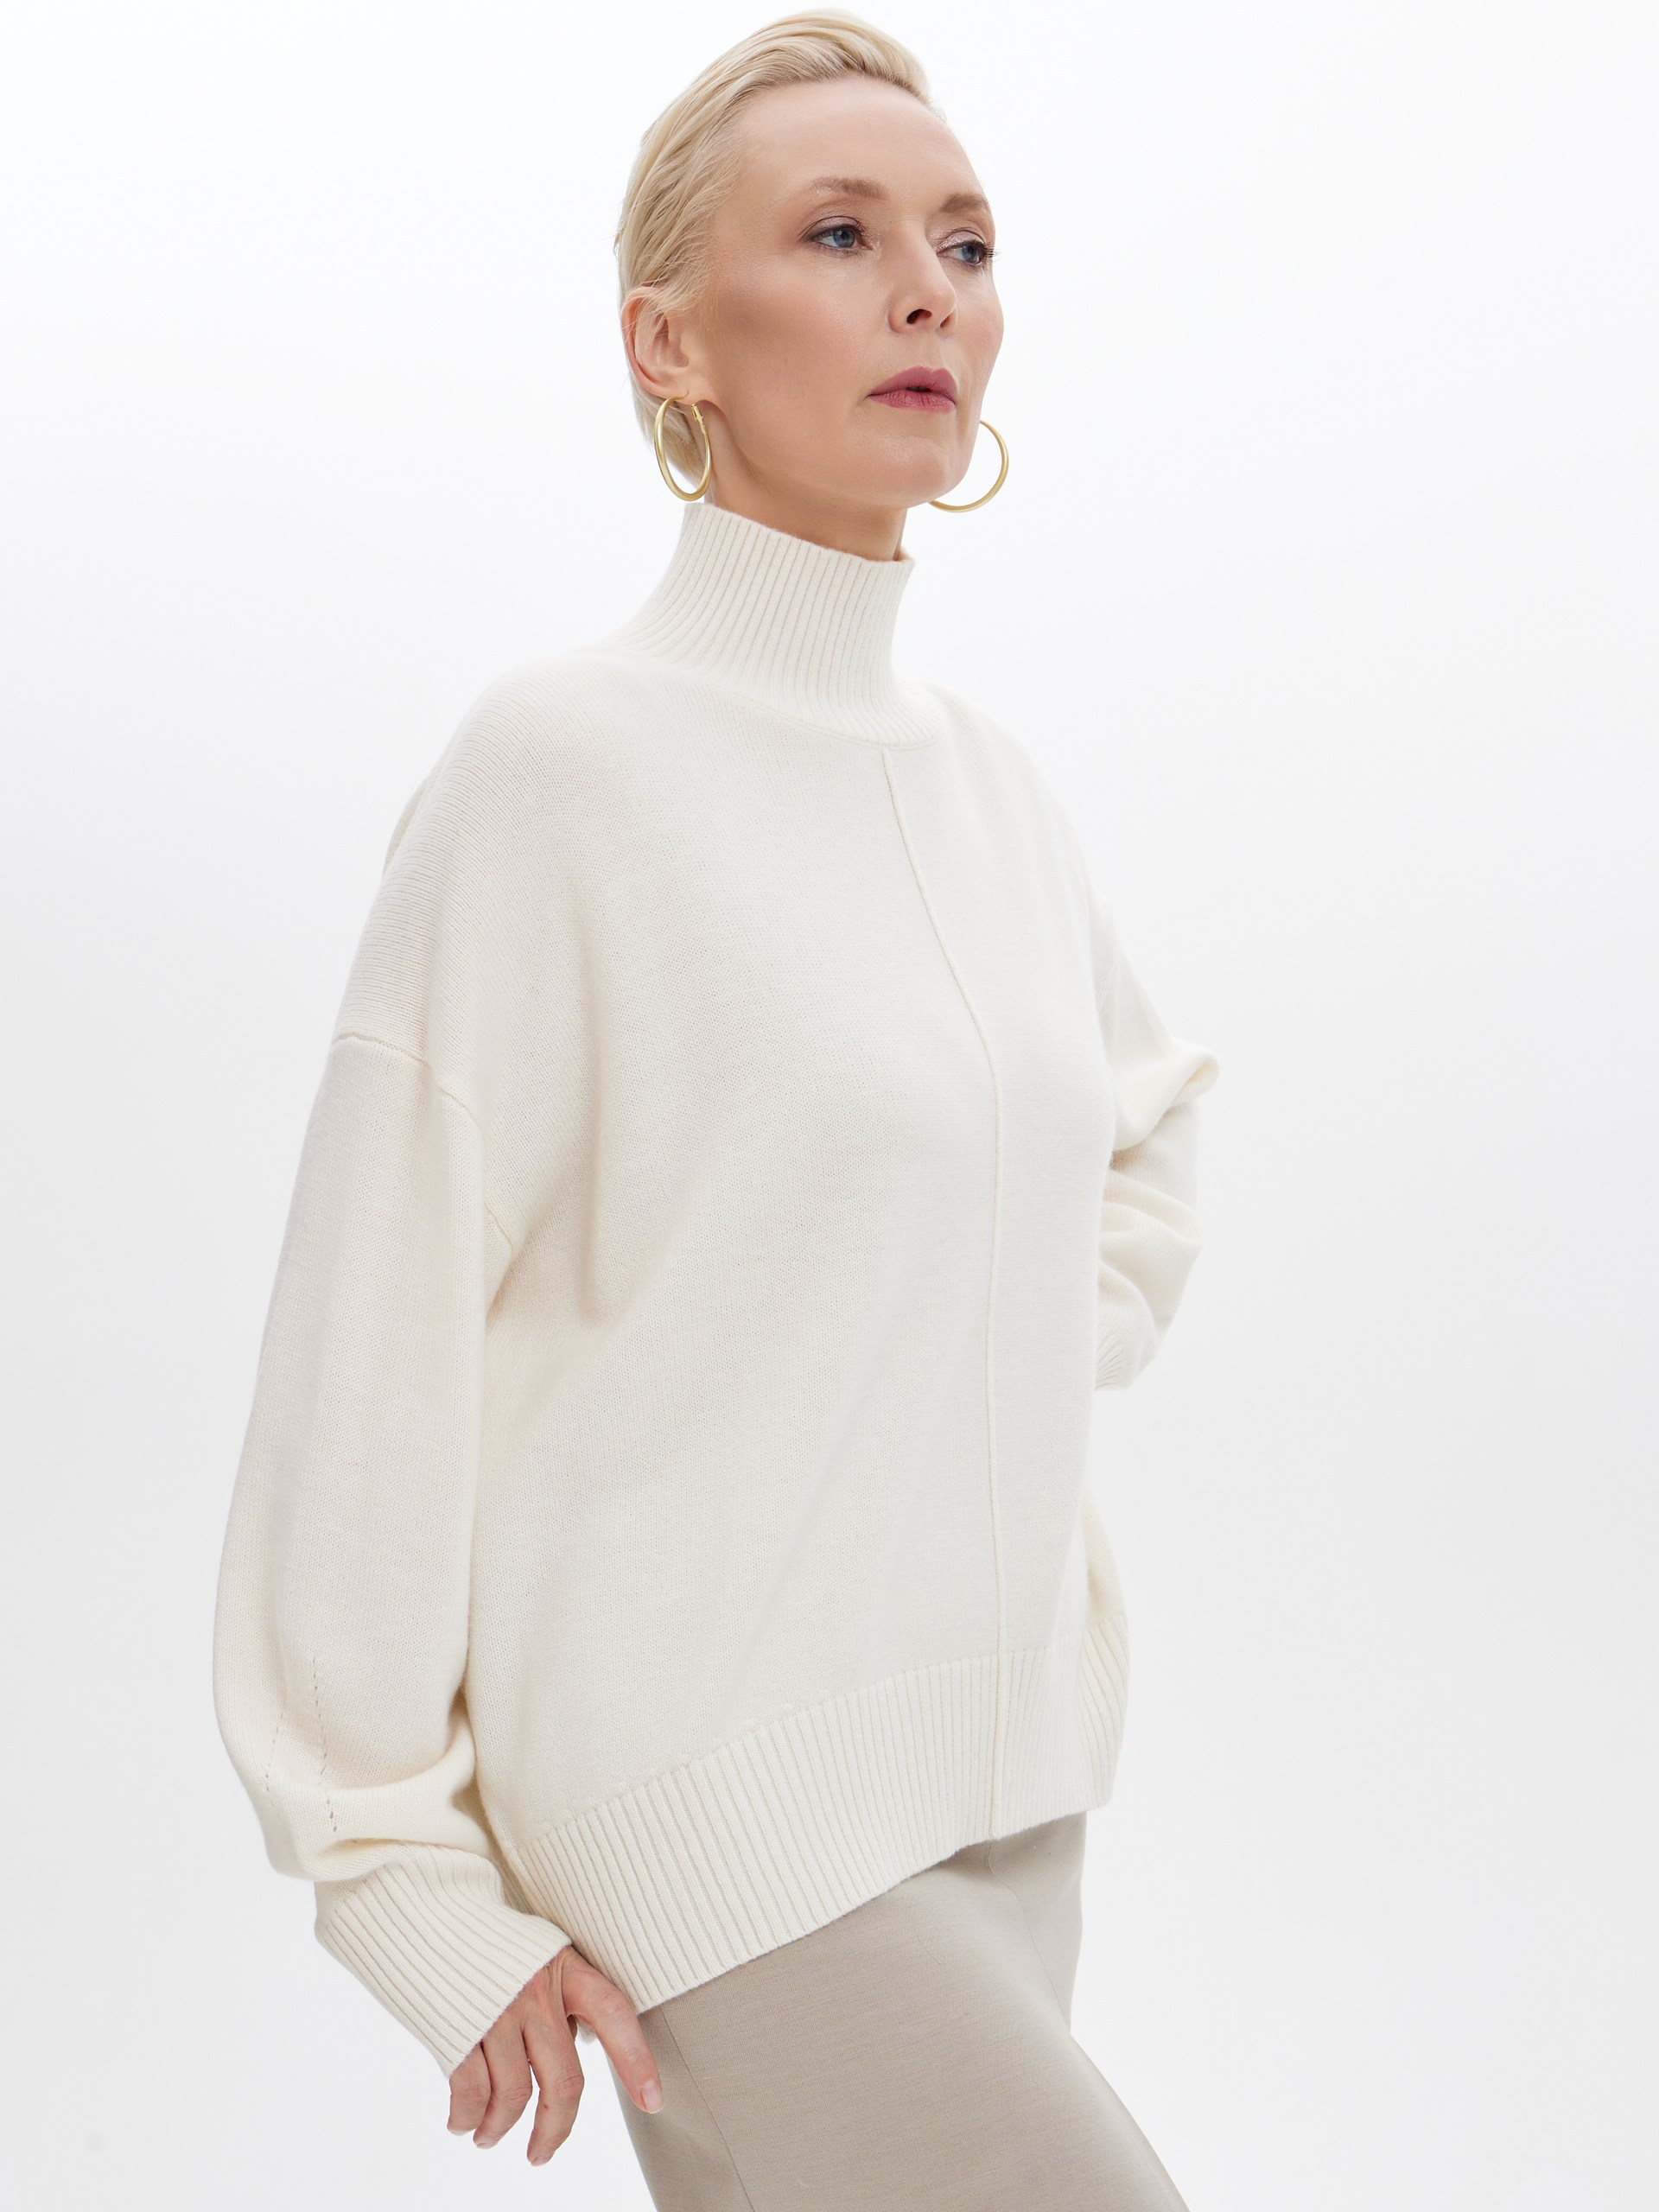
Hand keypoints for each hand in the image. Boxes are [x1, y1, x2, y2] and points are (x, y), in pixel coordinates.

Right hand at [446, 1941, 663, 2165]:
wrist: (428, 1912)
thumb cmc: (490, 1945)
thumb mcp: (540, 1958)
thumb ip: (561, 2000)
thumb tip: (577, 2050)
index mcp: (564, 1969)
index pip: (614, 2012)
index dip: (636, 2059)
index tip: (654, 2102)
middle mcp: (536, 1991)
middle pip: (564, 2081)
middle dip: (555, 2131)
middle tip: (541, 2155)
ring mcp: (497, 2011)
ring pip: (514, 2095)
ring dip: (499, 2129)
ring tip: (488, 2137)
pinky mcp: (457, 2029)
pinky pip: (470, 2093)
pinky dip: (466, 2118)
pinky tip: (462, 2123)